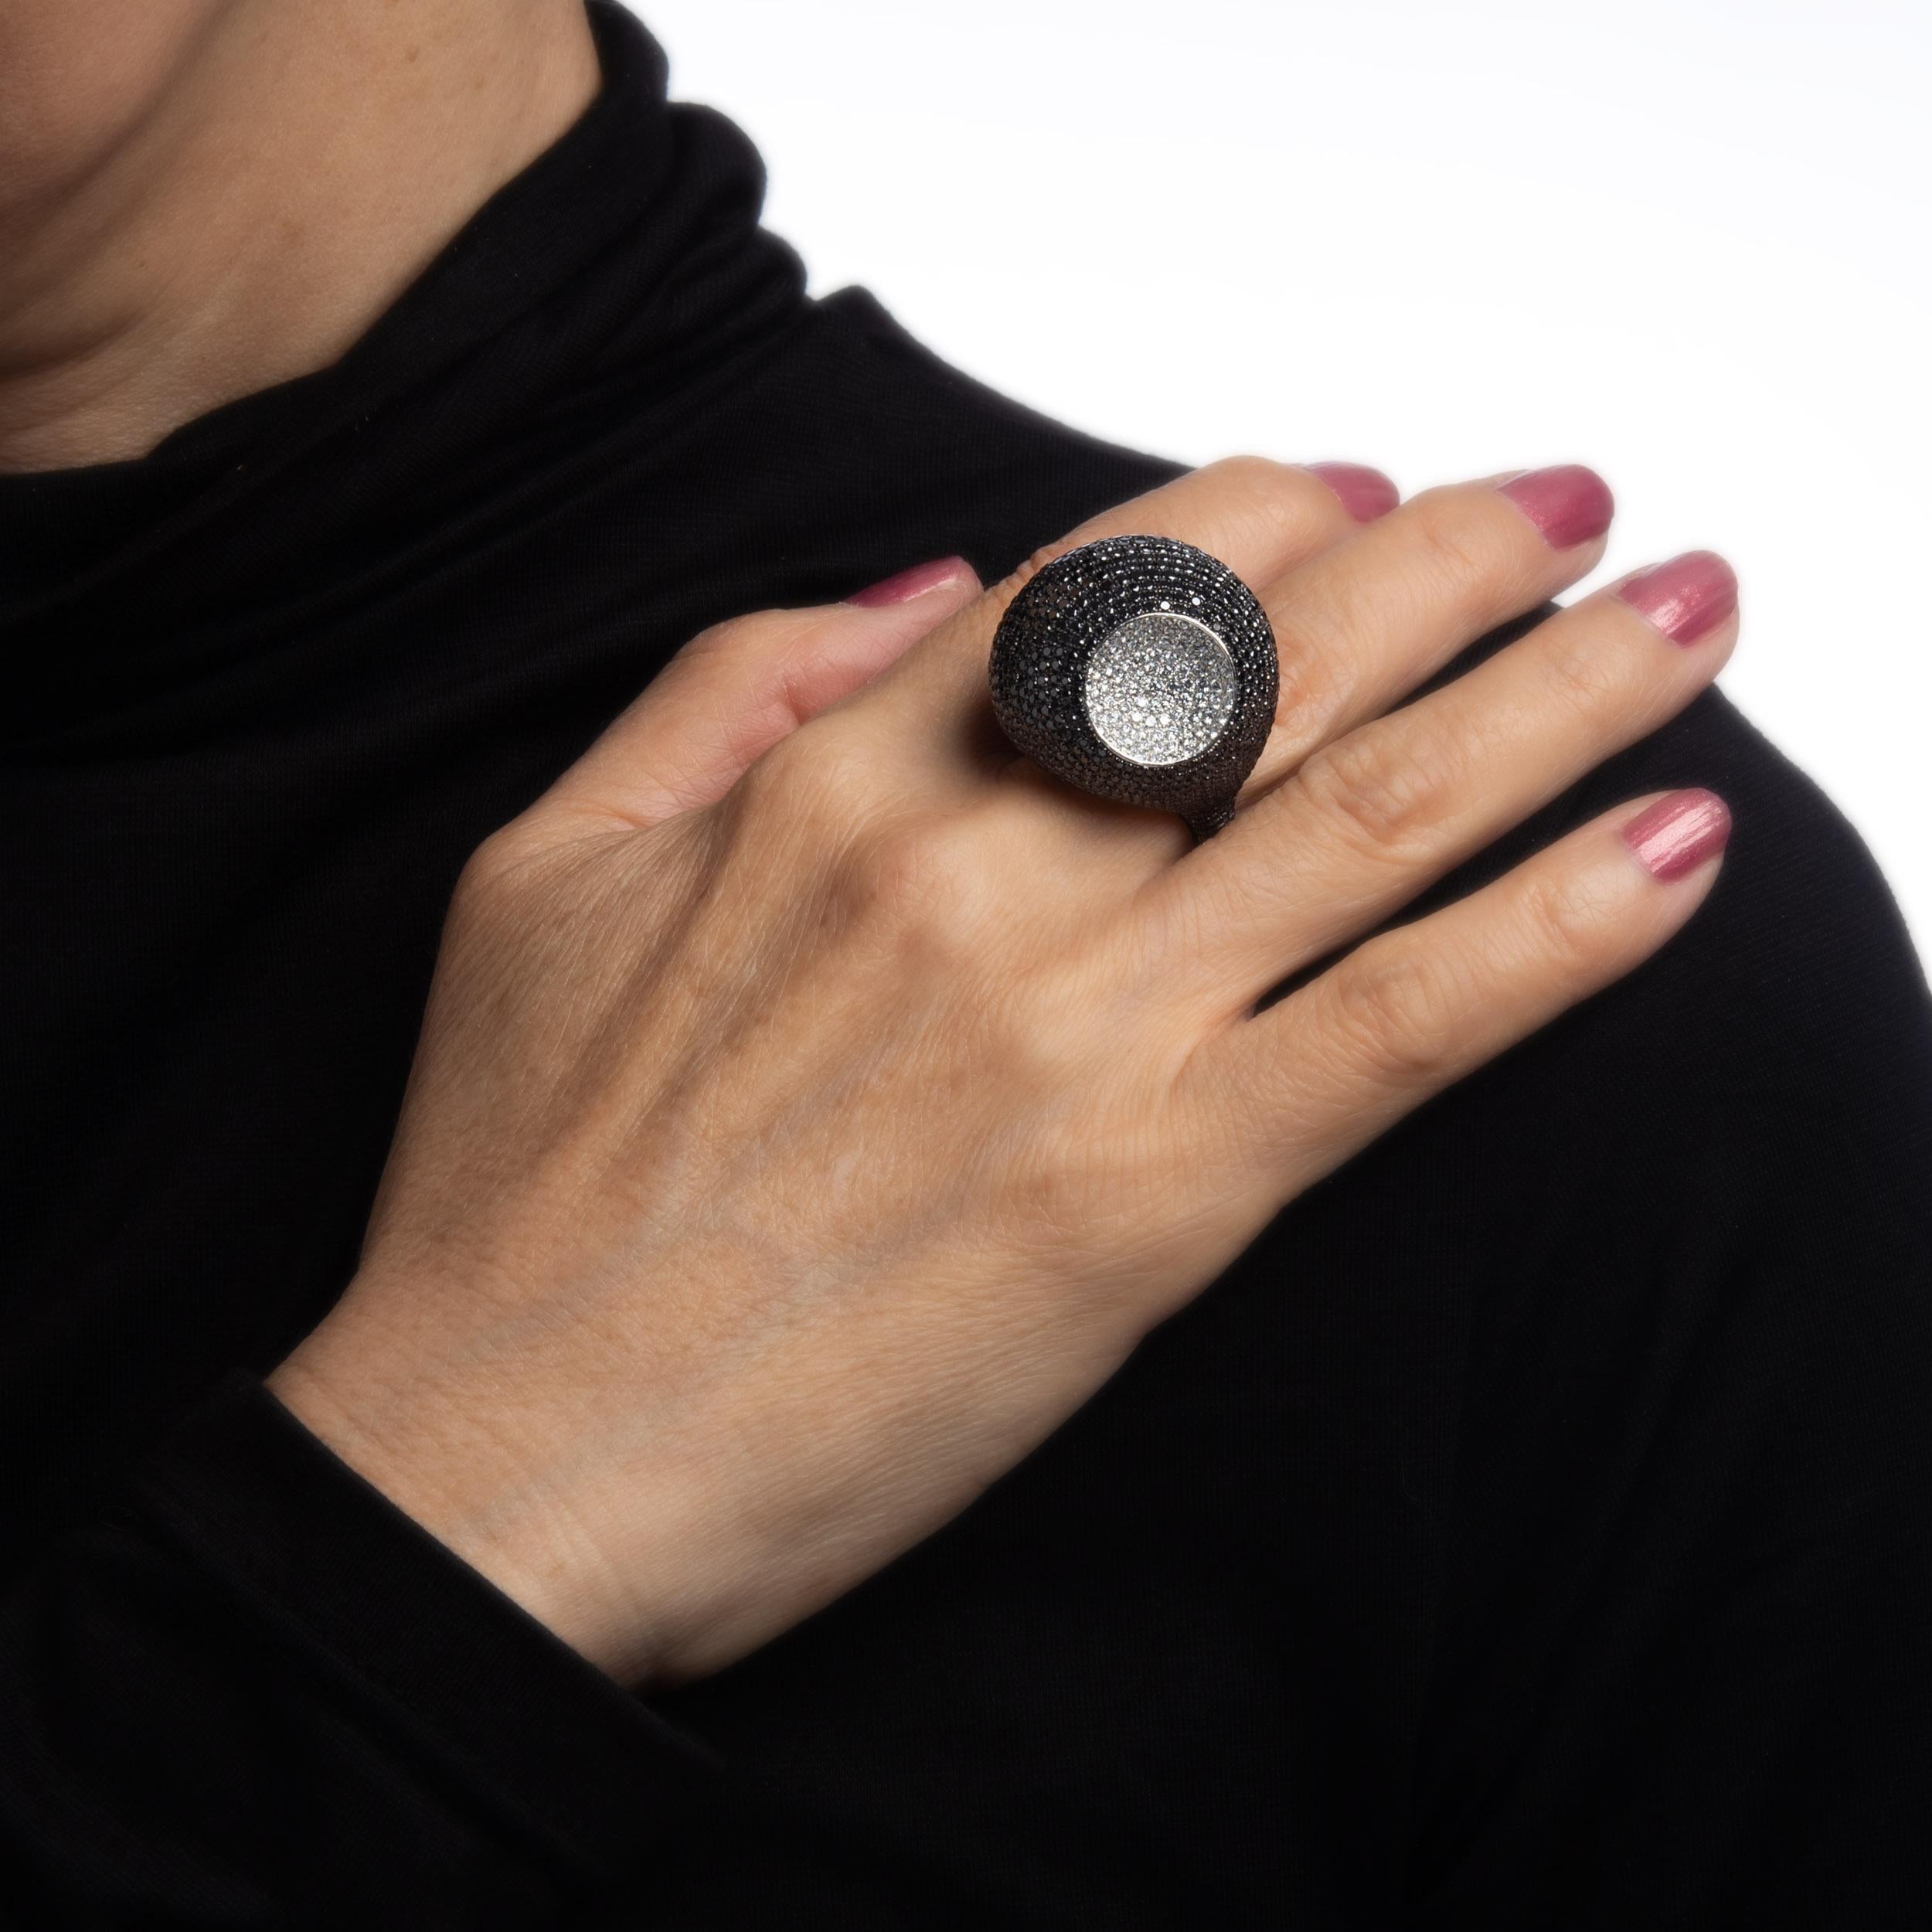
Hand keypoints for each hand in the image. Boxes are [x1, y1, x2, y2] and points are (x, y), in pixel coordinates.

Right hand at [269, 459, 1736, 1685]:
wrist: (508, 1458)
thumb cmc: (514, 1180)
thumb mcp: (547, 862)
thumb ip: (730, 684)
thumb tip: (929, 581)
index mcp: (842, 781)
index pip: (1112, 580)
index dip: (1272, 514)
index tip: (1370, 498)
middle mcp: (986, 872)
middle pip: (1284, 658)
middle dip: (1465, 552)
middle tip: (1583, 505)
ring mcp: (1082, 1029)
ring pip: (1375, 810)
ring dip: (1564, 694)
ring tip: (1691, 616)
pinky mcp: (1154, 1198)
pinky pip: (1396, 1027)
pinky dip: (1553, 935)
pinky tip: (1672, 857)